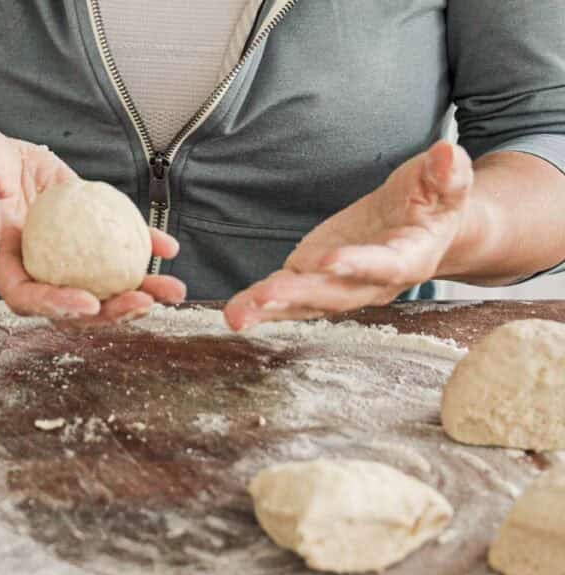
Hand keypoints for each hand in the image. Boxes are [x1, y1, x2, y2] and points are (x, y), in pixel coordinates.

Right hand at [0, 124, 185, 322]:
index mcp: (2, 262)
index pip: (27, 297)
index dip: (56, 307)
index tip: (89, 304)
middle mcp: (34, 267)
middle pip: (72, 305)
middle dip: (111, 313)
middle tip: (145, 303)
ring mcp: (62, 254)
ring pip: (100, 284)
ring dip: (138, 292)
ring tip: (172, 291)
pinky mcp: (83, 231)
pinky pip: (114, 246)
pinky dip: (144, 247)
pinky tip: (168, 247)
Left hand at [225, 141, 475, 330]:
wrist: (421, 227)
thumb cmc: (432, 203)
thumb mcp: (445, 184)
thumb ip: (446, 174)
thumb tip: (447, 153)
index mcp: (407, 259)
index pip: (382, 264)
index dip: (357, 265)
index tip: (330, 261)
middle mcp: (370, 283)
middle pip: (334, 294)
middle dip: (298, 296)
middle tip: (265, 297)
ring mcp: (339, 286)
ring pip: (305, 302)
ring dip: (270, 309)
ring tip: (238, 315)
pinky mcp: (313, 280)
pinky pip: (286, 296)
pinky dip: (259, 305)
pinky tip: (234, 312)